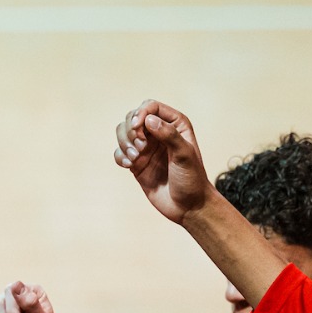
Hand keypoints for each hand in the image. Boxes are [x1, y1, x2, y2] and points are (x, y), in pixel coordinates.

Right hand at [114, 100, 214, 222]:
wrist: (187, 206)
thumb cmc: (192, 179)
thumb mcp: (184, 154)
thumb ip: (168, 134)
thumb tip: (148, 120)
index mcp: (175, 124)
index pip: (150, 107)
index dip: (140, 113)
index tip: (137, 128)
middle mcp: (159, 132)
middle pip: (132, 117)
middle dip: (130, 131)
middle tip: (140, 148)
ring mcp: (146, 147)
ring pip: (122, 133)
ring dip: (124, 144)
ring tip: (134, 159)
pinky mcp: (136, 162)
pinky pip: (119, 152)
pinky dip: (120, 156)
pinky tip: (128, 165)